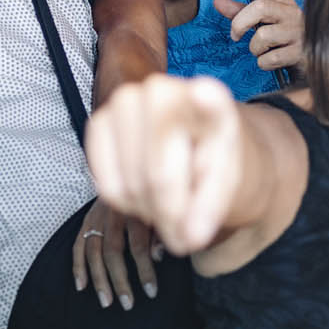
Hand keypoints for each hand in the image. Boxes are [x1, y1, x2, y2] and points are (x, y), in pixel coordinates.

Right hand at [70, 199, 159, 309]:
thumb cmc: (148, 199)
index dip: (145, 271)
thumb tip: (158, 256)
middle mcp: (113, 215)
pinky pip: (77, 246)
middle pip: (113, 252)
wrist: (126, 173)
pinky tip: (82, 286)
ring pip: (93, 252)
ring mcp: (96, 218)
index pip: (138, 246)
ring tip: (106, 301)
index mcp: (135, 212)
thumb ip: (160, 233)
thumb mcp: (160, 212)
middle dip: (120, 281)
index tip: (151, 292)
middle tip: (127, 304)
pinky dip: (78, 266)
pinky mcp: (85, 220)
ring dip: (99, 279)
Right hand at [86, 74, 242, 255]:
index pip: (209, 102)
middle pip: (161, 173)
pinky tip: (144, 193)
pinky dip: (126, 203)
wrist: (189, 150)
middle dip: (172, 212)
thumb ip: (213, 206)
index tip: (204, 94)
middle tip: (187, 230)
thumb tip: (189, 237)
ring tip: (168, 205)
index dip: (205, 101)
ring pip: (131, 185)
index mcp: (212, 99)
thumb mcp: (229, 185)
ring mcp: (126, 101)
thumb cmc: (213, 167)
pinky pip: (106, 185)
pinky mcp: (99, 122)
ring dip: (150, 210)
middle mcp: (165, 90)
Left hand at [210, 0, 303, 75]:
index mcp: (283, 4)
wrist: (315, 61)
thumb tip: (217, 1)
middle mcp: (292, 14)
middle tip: (235, 35)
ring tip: (263, 50)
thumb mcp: (264, 22)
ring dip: (255, 49)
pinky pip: (270, 58)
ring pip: (262, 37)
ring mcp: (298, 33)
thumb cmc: (283, 37)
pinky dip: (264, 63)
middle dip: (240, 22)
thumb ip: (241, 13)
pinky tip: (273, 61)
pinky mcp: (301, 53)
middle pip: (259, 8)